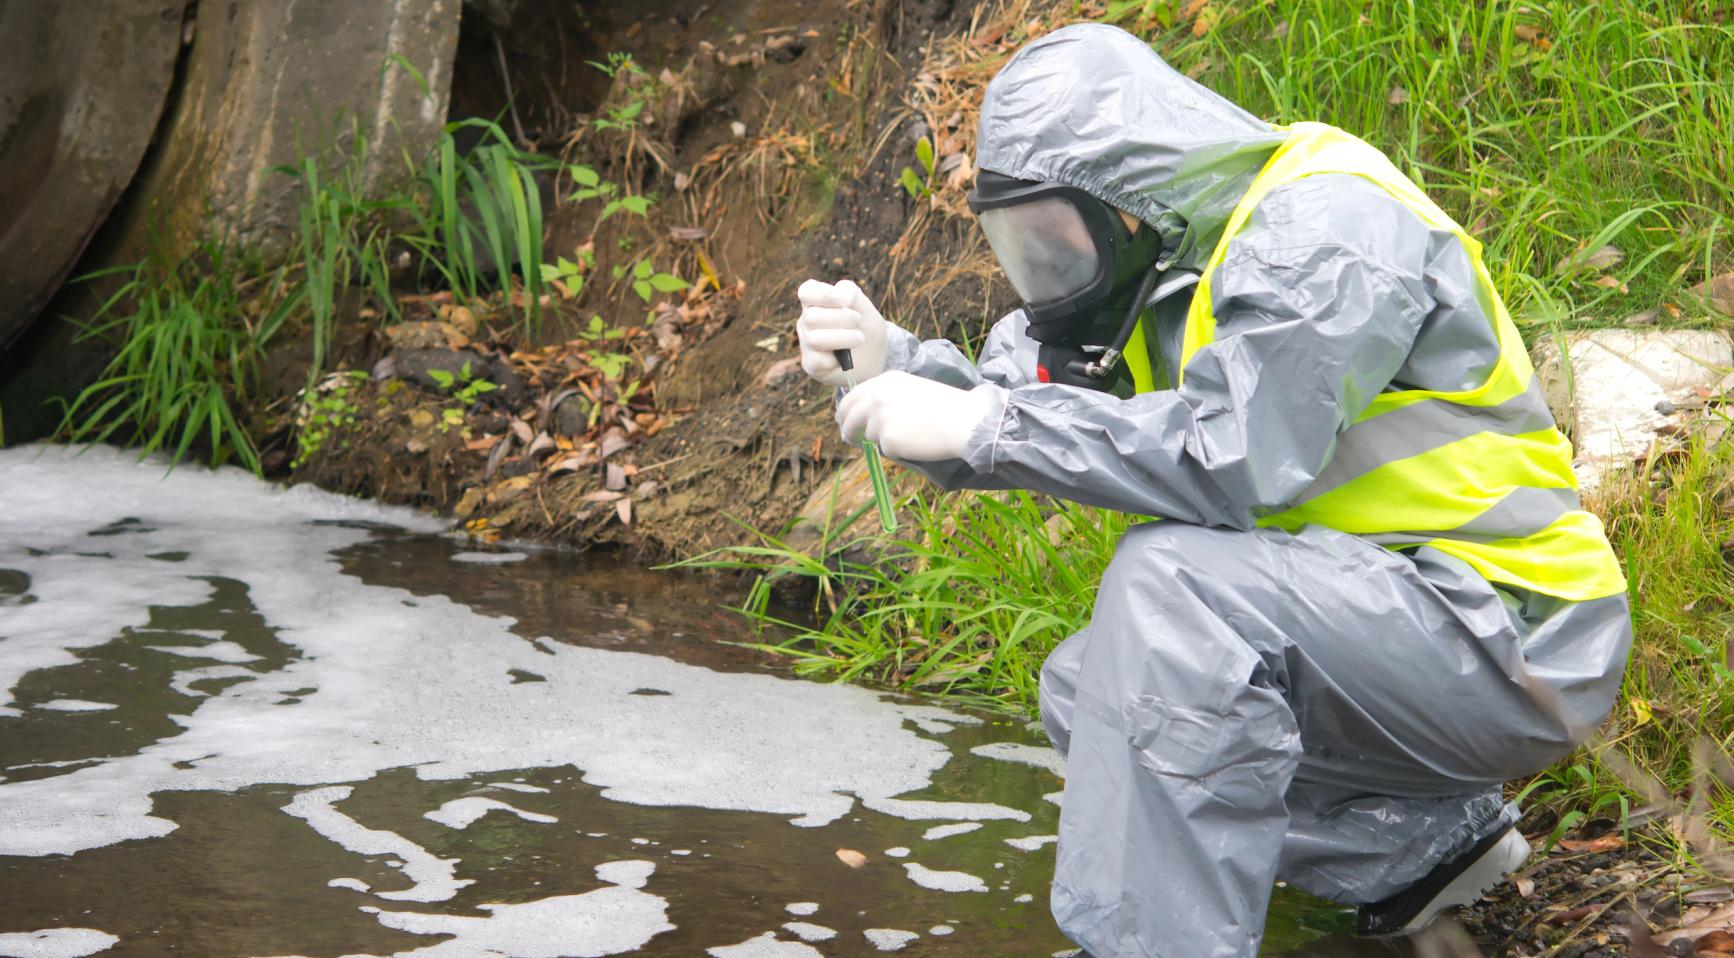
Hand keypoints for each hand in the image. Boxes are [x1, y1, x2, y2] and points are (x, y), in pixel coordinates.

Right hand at [796, 278, 889, 386]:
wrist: (873, 360)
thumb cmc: (865, 329)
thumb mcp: (866, 309)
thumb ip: (854, 295)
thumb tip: (841, 294)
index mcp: (816, 302)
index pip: (806, 292)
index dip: (823, 294)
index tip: (845, 300)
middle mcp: (806, 321)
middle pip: (812, 317)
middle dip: (842, 318)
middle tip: (859, 321)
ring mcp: (806, 343)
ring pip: (814, 339)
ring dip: (843, 338)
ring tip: (860, 338)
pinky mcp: (811, 364)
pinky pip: (819, 360)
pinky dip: (838, 358)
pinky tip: (846, 357)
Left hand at [835, 371, 999, 461]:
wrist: (964, 420)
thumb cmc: (944, 406)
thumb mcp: (911, 389)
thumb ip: (886, 397)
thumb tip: (864, 416)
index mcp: (884, 381)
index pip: (852, 396)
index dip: (846, 411)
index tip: (845, 420)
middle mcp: (877, 397)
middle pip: (848, 417)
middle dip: (848, 429)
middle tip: (851, 438)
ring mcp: (880, 418)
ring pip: (868, 436)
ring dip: (881, 440)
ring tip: (910, 434)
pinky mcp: (887, 439)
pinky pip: (885, 450)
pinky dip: (897, 450)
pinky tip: (916, 442)